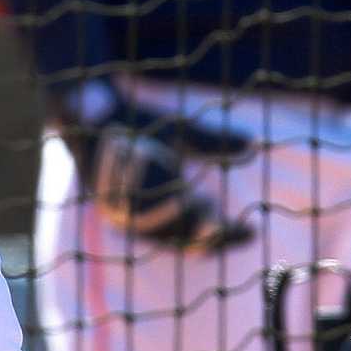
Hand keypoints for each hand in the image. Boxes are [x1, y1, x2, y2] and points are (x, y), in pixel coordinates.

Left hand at [58, 96, 254, 251]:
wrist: (99, 111)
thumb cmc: (140, 127)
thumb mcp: (182, 135)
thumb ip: (212, 143)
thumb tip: (251, 144)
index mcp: (165, 208)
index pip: (199, 235)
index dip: (224, 238)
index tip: (250, 232)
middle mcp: (143, 218)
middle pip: (178, 236)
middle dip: (199, 234)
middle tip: (218, 226)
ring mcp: (120, 210)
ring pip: (151, 220)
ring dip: (170, 211)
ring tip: (193, 202)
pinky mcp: (100, 196)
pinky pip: (125, 196)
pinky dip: (141, 184)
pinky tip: (152, 166)